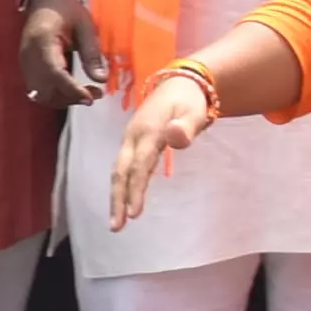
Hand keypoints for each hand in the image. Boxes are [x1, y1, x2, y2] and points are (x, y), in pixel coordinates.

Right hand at [18, 0, 102, 107]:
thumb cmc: (64, 7)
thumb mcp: (84, 26)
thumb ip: (92, 53)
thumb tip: (101, 79)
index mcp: (42, 42)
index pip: (55, 74)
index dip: (72, 90)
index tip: (91, 97)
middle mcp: (29, 56)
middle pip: (45, 90)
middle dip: (69, 98)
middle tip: (94, 94)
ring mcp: (24, 63)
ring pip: (40, 94)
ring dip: (62, 99)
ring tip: (85, 93)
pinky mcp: (26, 66)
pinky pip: (37, 88)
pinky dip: (54, 94)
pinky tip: (71, 87)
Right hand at [106, 72, 215, 228]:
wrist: (179, 84)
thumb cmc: (190, 101)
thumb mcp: (194, 111)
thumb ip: (185, 127)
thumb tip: (174, 137)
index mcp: (147, 130)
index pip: (139, 165)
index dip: (136, 189)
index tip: (135, 213)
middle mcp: (132, 137)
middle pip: (121, 172)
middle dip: (118, 199)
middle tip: (116, 226)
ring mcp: (130, 140)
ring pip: (119, 172)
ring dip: (117, 197)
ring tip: (116, 223)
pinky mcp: (132, 144)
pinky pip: (124, 168)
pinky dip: (122, 187)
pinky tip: (124, 203)